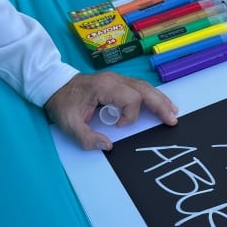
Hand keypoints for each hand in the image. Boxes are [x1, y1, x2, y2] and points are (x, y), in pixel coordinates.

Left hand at [44, 72, 178, 150]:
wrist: (54, 85)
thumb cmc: (62, 103)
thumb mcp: (68, 123)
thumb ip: (86, 137)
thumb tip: (108, 146)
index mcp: (104, 87)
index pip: (130, 98)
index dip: (130, 115)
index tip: (118, 126)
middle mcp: (114, 80)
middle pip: (144, 90)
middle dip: (159, 105)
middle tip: (172, 120)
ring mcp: (118, 80)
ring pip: (145, 88)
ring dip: (160, 100)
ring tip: (173, 113)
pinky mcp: (119, 83)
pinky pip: (141, 88)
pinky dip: (153, 97)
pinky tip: (162, 105)